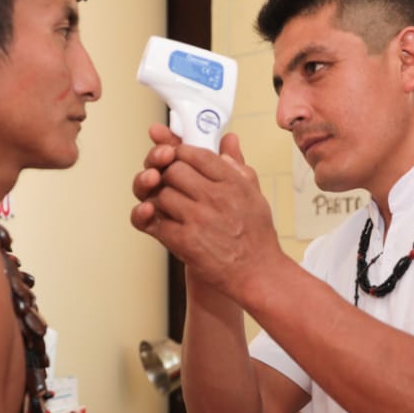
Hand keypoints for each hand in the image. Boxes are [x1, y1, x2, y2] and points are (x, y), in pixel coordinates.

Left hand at [130, 128, 287, 301]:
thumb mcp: (253, 193)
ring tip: (171, 209)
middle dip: (168, 177)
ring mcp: (199, 220)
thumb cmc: (256, 236)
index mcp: (233, 182)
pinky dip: (156, 223)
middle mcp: (216, 197)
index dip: (181, 154)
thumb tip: (228, 139)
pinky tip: (166, 225)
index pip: (196, 153)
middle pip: (173, 170)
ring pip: (161, 195)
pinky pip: (156, 222)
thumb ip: (237, 165)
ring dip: (161, 202)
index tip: (179, 161)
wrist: (257, 273)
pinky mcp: (185, 242)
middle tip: (172, 186)